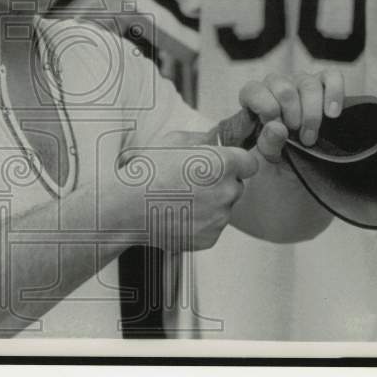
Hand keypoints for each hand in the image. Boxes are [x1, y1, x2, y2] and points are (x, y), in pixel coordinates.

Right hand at [113, 137, 260, 251]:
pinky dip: (200, 221)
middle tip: (192, 181)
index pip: (250, 164)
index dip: (237, 163)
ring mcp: (219, 218)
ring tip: (180, 198)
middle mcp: (227, 192)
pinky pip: (212, 226)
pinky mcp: (210, 238)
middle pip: (237, 186)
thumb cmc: (147, 172)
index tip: (223, 165)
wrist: (126, 209)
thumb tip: (215, 138)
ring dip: (210, 203)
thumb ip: (203, 139)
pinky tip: (178, 214)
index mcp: (222, 164)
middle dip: (221, 183)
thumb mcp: (173, 141)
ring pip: (224, 207)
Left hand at [237, 70, 345, 161]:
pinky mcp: (325, 85)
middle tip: (296, 136)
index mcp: (255, 101)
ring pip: (308, 84)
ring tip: (310, 138)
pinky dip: (334, 94)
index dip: (266, 108)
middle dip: (292, 115)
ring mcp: (301, 83)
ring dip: (312, 114)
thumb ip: (267, 144)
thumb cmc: (276, 165)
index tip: (276, 128)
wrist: (301, 173)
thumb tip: (277, 126)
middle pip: (284, 88)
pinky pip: (332, 76)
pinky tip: (332, 115)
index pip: (253, 90)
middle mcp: (276, 87)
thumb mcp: (266, 163)